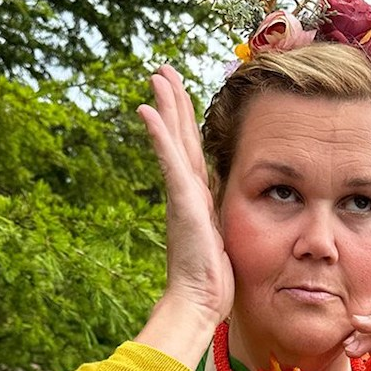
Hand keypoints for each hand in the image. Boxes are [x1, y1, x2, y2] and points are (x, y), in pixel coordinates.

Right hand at [137, 66, 233, 327]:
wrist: (199, 301)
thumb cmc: (211, 282)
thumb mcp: (222, 245)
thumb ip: (218, 229)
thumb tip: (220, 232)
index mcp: (198, 200)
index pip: (192, 153)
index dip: (186, 124)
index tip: (179, 96)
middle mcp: (187, 193)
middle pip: (180, 138)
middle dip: (173, 103)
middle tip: (161, 70)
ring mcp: (182, 196)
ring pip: (175, 142)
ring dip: (166, 107)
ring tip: (157, 76)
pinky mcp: (182, 202)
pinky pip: (170, 162)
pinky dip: (160, 136)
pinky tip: (149, 111)